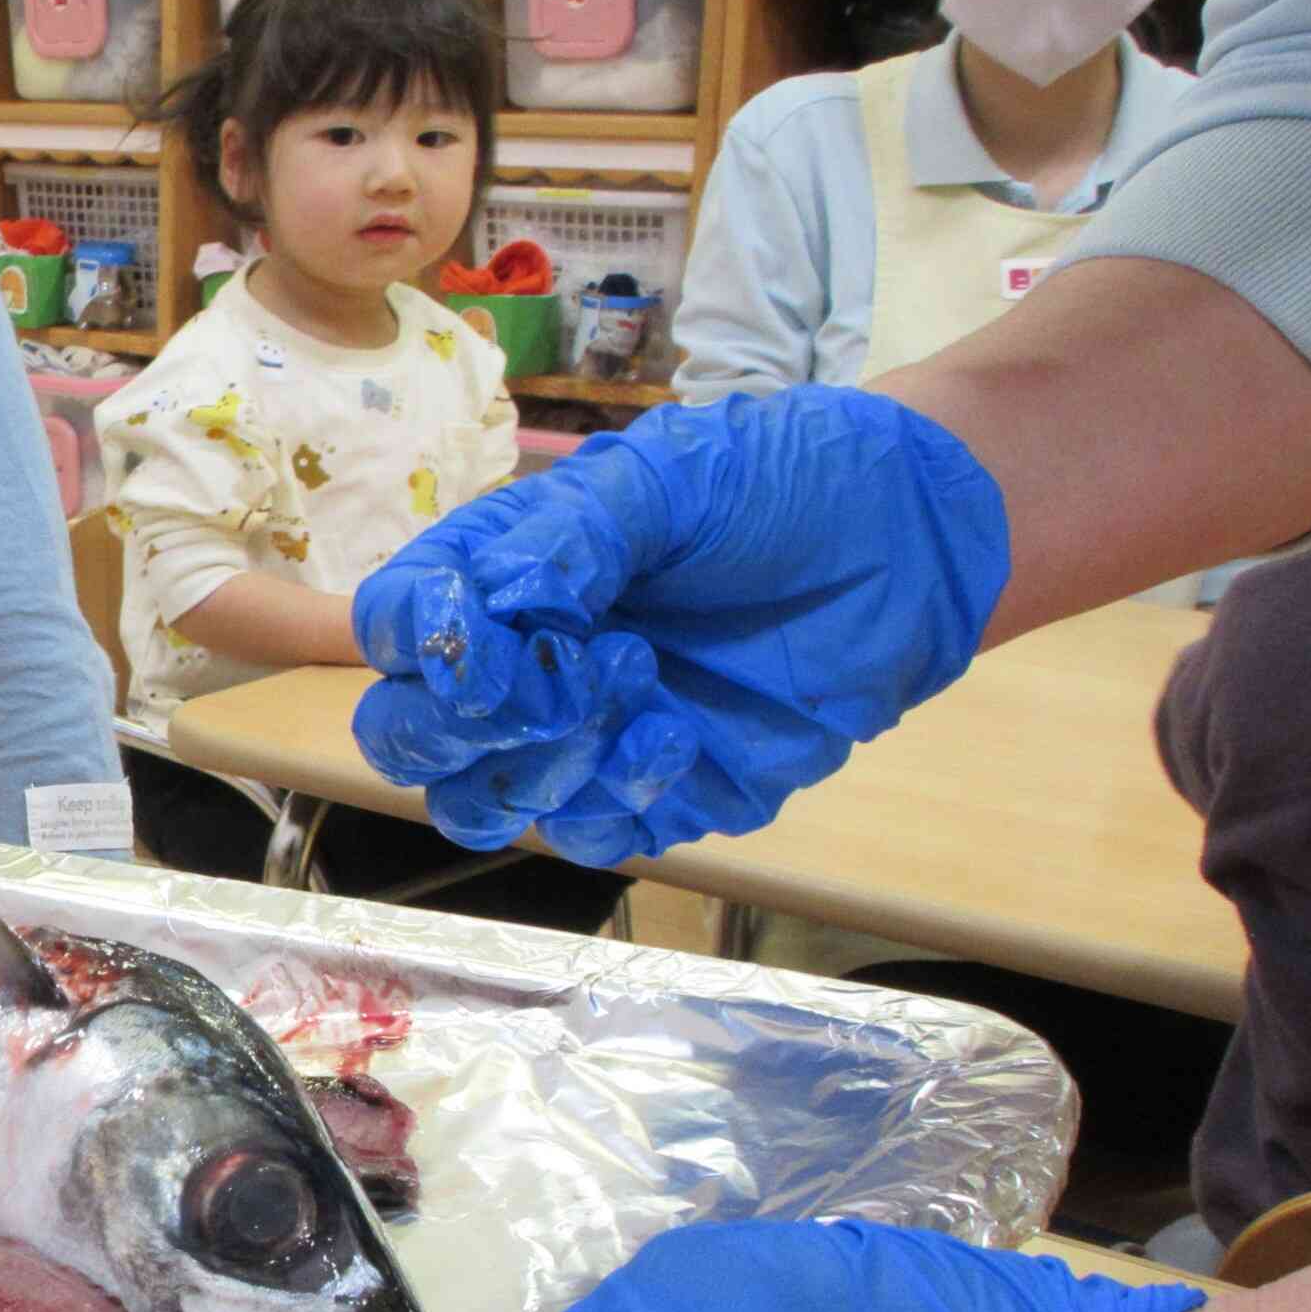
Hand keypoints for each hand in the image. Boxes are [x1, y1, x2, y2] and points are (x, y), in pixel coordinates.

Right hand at [348, 390, 1011, 865]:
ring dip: (544, 760)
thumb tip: (487, 607)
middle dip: (457, 727)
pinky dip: (622, 792)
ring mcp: (588, 737)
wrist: (917, 541)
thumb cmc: (782, 482)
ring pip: (488, 803)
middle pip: (409, 738)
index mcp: (502, 574)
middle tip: (547, 686)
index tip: (485, 644)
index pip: (393, 628)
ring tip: (637, 681)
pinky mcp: (663, 793)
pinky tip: (680, 732)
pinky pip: (596, 834)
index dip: (415, 646)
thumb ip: (566, 537)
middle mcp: (524, 663)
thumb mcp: (664, 477)